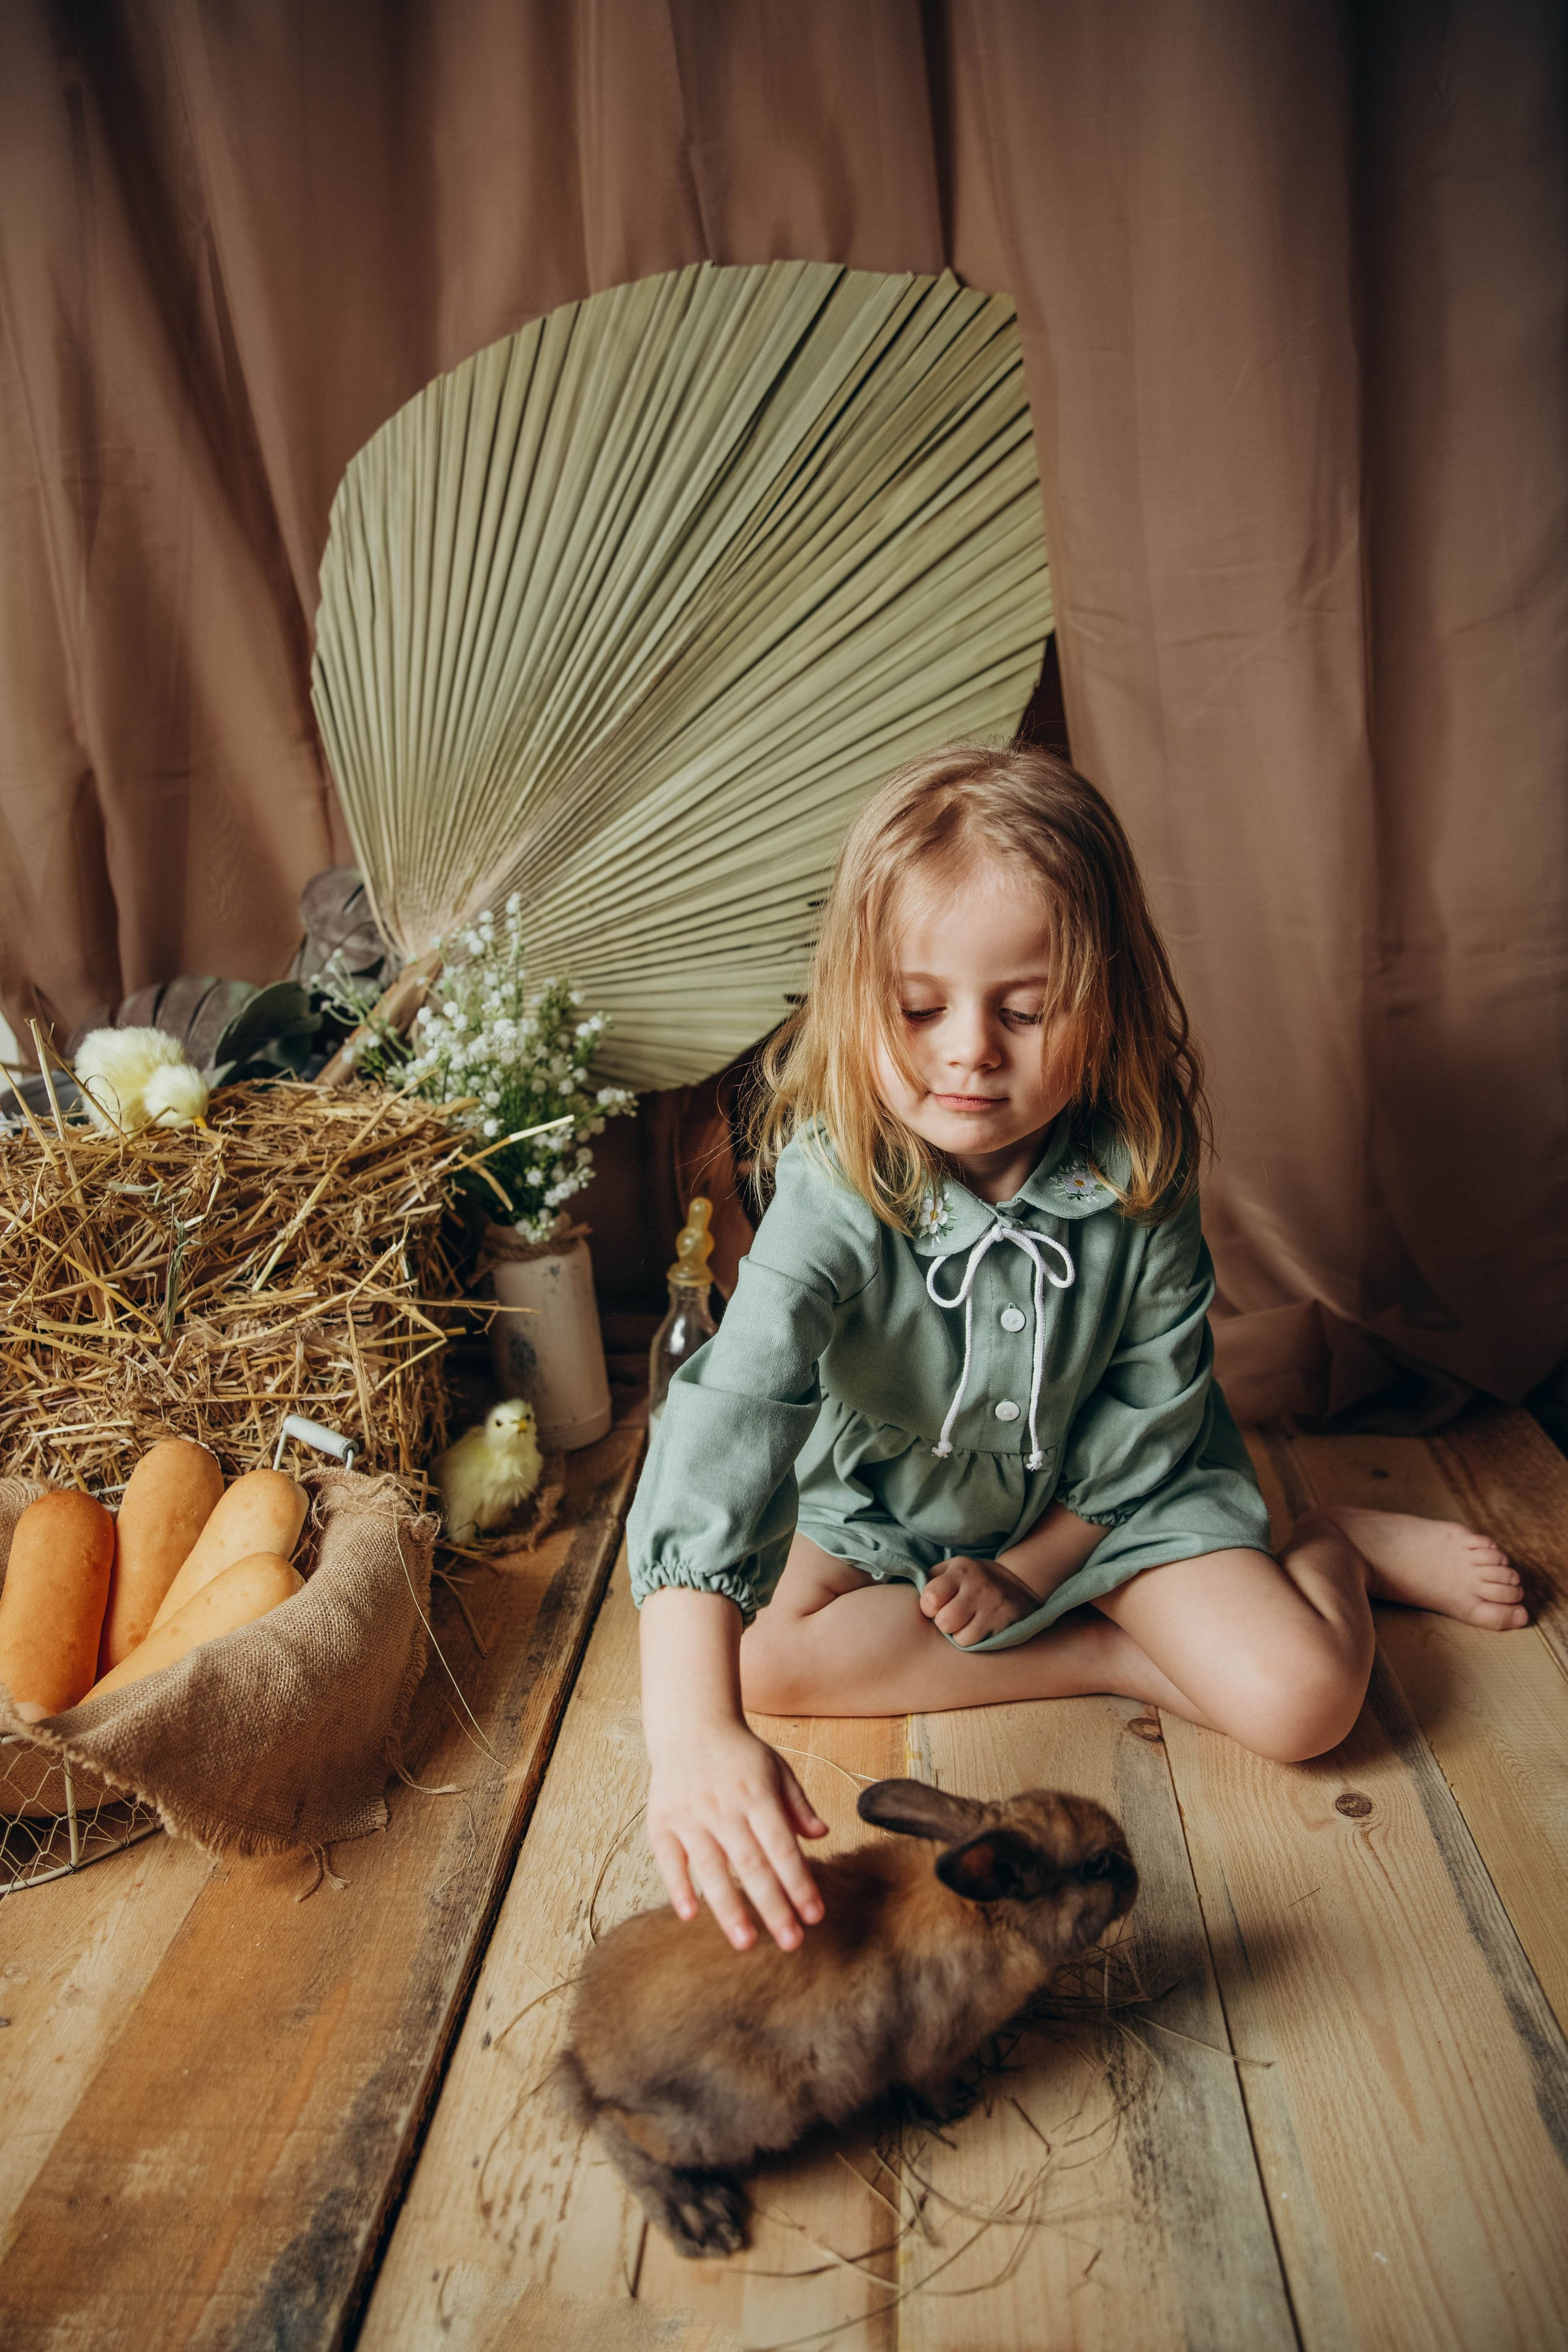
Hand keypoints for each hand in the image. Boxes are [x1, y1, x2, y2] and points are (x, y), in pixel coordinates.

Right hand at [647, 1720, 827, 1952]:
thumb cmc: (739, 1753)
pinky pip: (669, 1861)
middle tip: (791, 1943)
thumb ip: (798, 1805)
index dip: (799, 1883)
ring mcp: (690, 1816)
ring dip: (729, 1908)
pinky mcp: (662, 1822)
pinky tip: (692, 1915)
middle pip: (751, 1865)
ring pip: (712, 1869)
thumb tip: (822, 1836)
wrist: (689, 1724)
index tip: (815, 1915)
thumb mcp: (776, 1769)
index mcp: (756, 1795)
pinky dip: (679, 1887)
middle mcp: (724, 1808)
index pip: (782, 1847)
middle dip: (772, 1906)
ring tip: (746, 1942)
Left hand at [919, 1553, 1040, 1646]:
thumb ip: (929, 1581)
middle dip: (944, 1624)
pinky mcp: (1008, 1622)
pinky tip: (982, 1629)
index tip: (935, 1607)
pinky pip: (982, 1645)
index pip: (931, 1597)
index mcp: (959, 1572)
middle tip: (952, 1618)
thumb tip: (906, 1600)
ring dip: (961, 1636)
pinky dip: (979, 1641)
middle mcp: (978, 1587)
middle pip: (945, 1622)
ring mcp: (995, 1605)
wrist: (1018, 1582)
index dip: (928, 1607)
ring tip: (968, 1624)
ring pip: (963, 1639)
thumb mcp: (950, 1570)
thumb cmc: (971, 1581)